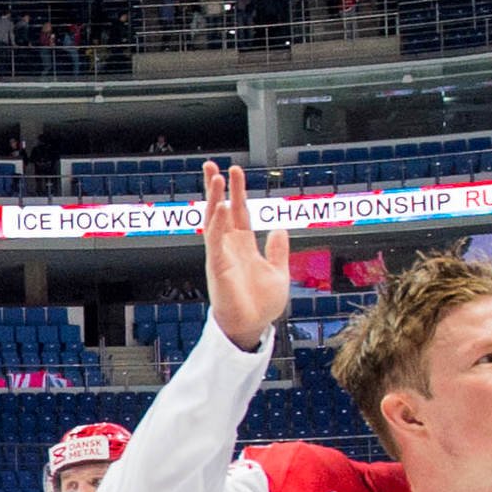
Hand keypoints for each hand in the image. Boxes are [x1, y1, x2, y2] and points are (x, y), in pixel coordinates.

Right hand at [201, 162, 287, 352]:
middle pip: (221, 210)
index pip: (240, 212)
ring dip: (213, 198)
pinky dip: (217, 223)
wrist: (252, 327)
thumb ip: (278, 250)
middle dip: (217, 188)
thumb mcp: (278, 272)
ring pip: (214, 220)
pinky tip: (220, 206)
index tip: (235, 171)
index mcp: (245, 246)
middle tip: (212, 165)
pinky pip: (215, 240)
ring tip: (214, 177)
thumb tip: (279, 229)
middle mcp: (230, 247)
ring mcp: (222, 255)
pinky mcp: (217, 266)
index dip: (238, 191)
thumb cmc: (261, 305)